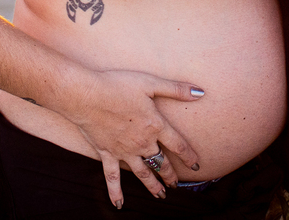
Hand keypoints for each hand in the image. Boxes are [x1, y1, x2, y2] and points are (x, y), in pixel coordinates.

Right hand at [62, 68, 204, 207]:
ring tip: (160, 195)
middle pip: (161, 162)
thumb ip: (176, 89)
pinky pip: (112, 177)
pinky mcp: (107, 153)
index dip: (188, 155)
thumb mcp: (150, 83)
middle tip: (176, 184)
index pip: (177, 144)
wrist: (87, 96)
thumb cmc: (118, 85)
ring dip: (152, 185)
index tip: (196, 165)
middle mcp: (142, 143)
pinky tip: (118, 205)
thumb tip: (200, 92)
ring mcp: (124, 151)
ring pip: (142, 173)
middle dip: (170, 174)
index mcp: (155, 125)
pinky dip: (116, 191)